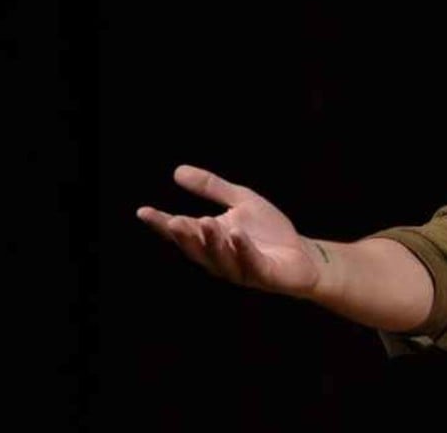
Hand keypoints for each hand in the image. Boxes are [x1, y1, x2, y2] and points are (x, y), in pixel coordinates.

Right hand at [137, 164, 320, 297]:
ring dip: (211, 241)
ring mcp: (240, 269)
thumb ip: (212, 187)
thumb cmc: (268, 231)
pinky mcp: (263, 275)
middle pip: (196, 248)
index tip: (143, 211)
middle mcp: (219, 258)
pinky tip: (236, 233)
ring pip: (219, 258)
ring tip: (204, 221)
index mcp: (210, 240)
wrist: (303, 255)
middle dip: (184, 236)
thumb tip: (177, 170)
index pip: (181, 232)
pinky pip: (250, 261)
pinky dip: (242, 248)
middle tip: (172, 221)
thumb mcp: (241, 201)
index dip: (161, 224)